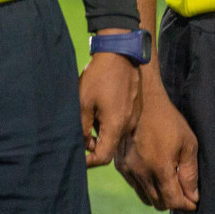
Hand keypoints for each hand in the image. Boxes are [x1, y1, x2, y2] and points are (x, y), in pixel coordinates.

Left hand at [79, 52, 140, 166]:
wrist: (119, 51)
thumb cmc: (99, 76)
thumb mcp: (83, 103)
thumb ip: (82, 128)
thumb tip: (83, 145)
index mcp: (116, 126)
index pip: (103, 157)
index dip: (88, 161)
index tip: (78, 156)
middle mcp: (128, 124)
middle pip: (110, 145)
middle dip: (94, 143)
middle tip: (81, 129)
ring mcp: (135, 115)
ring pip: (116, 133)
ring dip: (102, 130)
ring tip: (91, 112)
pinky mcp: (136, 106)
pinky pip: (122, 121)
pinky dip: (110, 120)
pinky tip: (102, 104)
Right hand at [115, 83, 198, 210]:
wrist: (143, 101)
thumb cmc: (169, 120)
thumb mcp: (188, 143)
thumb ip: (190, 173)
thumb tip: (192, 196)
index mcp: (160, 167)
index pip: (172, 201)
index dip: (185, 204)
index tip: (193, 202)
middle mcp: (141, 172)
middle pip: (158, 203)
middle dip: (173, 201)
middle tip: (184, 193)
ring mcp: (128, 169)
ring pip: (145, 197)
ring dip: (159, 196)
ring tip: (171, 184)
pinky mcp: (120, 165)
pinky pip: (135, 186)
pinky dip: (146, 186)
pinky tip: (155, 174)